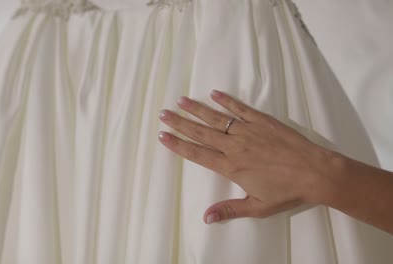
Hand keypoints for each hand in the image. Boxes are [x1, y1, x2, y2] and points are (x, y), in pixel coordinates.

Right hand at [158, 90, 331, 223]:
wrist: (315, 172)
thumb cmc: (287, 191)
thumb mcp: (258, 206)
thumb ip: (230, 209)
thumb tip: (206, 218)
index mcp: (231, 167)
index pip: (197, 154)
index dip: (178, 145)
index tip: (163, 136)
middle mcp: (235, 146)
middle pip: (201, 133)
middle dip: (180, 123)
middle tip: (163, 114)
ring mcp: (248, 131)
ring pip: (216, 118)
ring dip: (197, 109)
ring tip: (181, 101)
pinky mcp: (262, 121)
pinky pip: (240, 109)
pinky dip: (226, 101)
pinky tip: (214, 94)